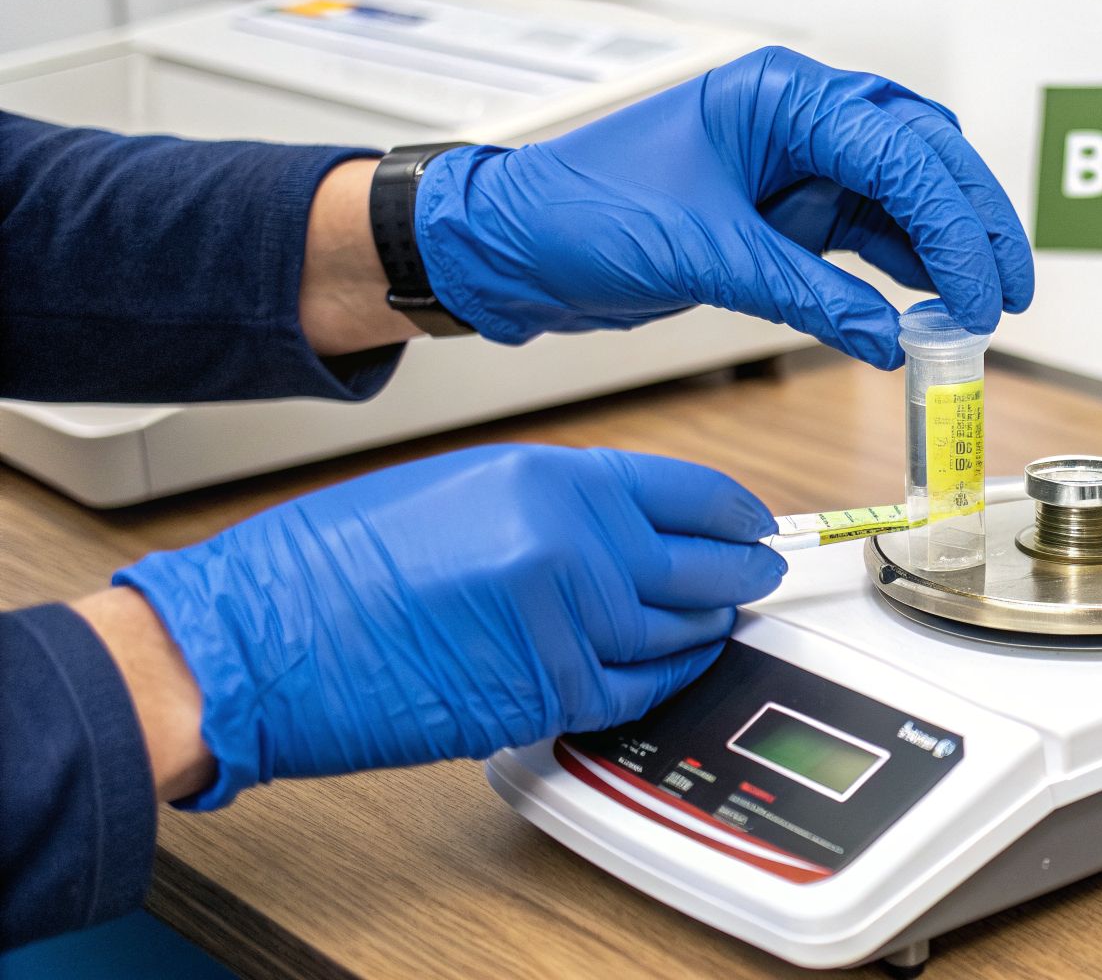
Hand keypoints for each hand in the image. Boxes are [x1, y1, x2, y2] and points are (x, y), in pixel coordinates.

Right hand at [115, 445, 782, 808]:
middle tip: (759, 572)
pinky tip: (678, 665)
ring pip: (678, 632)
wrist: (262, 640)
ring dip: (709, 626)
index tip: (755, 522)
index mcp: (549, 481)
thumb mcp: (462, 489)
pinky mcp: (544, 699)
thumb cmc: (333, 563)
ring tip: (721, 617)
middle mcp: (571, 550)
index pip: (684, 493)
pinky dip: (668, 678)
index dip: (732, 512)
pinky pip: (637, 690)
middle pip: (700, 565)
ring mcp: (564, 629)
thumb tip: (623, 526)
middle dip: (741, 572)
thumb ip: (555, 504)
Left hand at [415, 46, 1034, 368]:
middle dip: (972, 223)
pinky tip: (929, 306)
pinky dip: (902, 271)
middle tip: (1007, 290)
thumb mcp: (703, 254)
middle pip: (921, 158)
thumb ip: (806, 295)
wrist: (512, 246)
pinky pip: (865, 238)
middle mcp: (798, 120)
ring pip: (902, 199)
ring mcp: (794, 166)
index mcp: (780, 95)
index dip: (954, 218)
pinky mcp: (783, 215)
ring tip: (979, 306)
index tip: (983, 285)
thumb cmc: (578, 211)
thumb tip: (890, 339)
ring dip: (944, 249)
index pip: (899, 146)